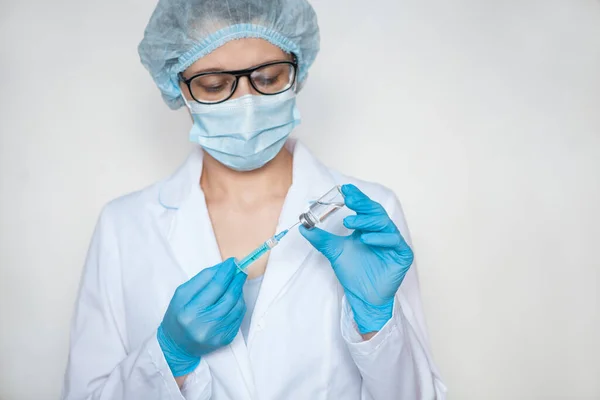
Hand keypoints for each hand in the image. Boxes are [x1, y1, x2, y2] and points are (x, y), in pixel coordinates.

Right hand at [157, 258, 246, 376]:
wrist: (177, 346)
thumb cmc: (178, 316)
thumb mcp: (182, 294)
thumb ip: (203, 278)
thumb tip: (223, 267)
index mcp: (190, 312)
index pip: (215, 287)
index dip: (226, 272)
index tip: (232, 261)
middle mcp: (205, 325)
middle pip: (229, 296)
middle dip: (237, 280)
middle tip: (240, 269)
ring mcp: (217, 334)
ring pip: (237, 306)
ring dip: (239, 291)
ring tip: (236, 283)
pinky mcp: (226, 339)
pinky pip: (238, 317)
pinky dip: (239, 304)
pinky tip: (234, 298)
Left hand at [300, 184, 413, 334]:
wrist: (363, 296)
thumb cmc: (353, 273)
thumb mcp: (334, 251)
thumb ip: (321, 238)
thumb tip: (303, 227)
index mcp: (368, 228)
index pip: (363, 208)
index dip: (356, 197)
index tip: (345, 189)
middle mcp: (381, 232)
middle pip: (375, 211)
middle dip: (362, 203)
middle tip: (349, 198)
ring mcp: (393, 242)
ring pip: (385, 223)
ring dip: (367, 221)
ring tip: (350, 222)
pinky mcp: (402, 254)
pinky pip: (394, 241)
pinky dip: (381, 238)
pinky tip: (366, 239)